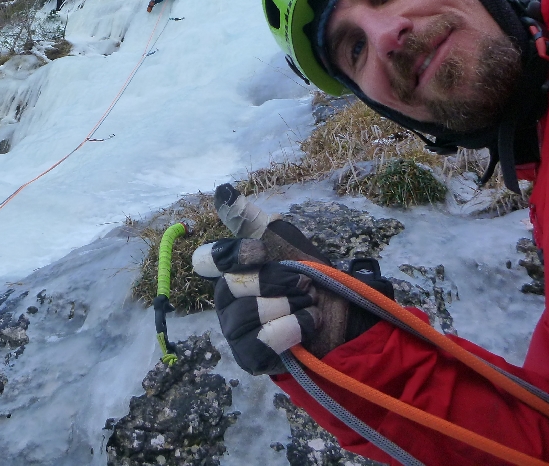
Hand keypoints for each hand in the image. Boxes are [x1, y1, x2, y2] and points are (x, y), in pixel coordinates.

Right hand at [198, 189, 395, 375]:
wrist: (343, 314)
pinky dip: (290, 330)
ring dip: (288, 306)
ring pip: (247, 316)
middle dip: (276, 282)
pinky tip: (308, 323)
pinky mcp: (250, 357)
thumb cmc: (308, 274)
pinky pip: (259, 344)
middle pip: (233, 287)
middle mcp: (227, 301)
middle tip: (303, 283)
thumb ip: (249, 218)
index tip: (261, 252)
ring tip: (309, 304)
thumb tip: (222, 191)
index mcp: (229, 271)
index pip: (205, 260)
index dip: (230, 255)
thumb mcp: (282, 239)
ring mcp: (236, 331)